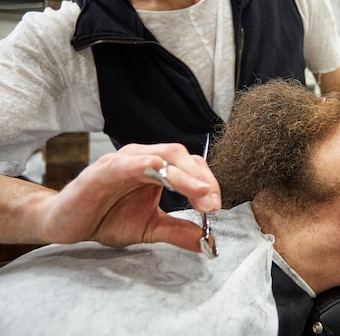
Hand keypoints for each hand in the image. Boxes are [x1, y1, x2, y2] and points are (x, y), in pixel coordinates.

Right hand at [38, 143, 220, 251]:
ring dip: (183, 173)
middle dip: (201, 179)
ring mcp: (122, 162)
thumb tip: (207, 242)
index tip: (216, 206)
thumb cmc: (107, 218)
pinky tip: (158, 169)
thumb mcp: (149, 227)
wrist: (65, 224)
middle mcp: (142, 159)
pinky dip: (144, 164)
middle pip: (180, 156)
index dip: (207, 183)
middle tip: (212, 204)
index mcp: (156, 168)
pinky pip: (126, 162)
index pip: (191, 166)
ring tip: (199, 191)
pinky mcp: (100, 171)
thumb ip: (177, 231)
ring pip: (160, 156)